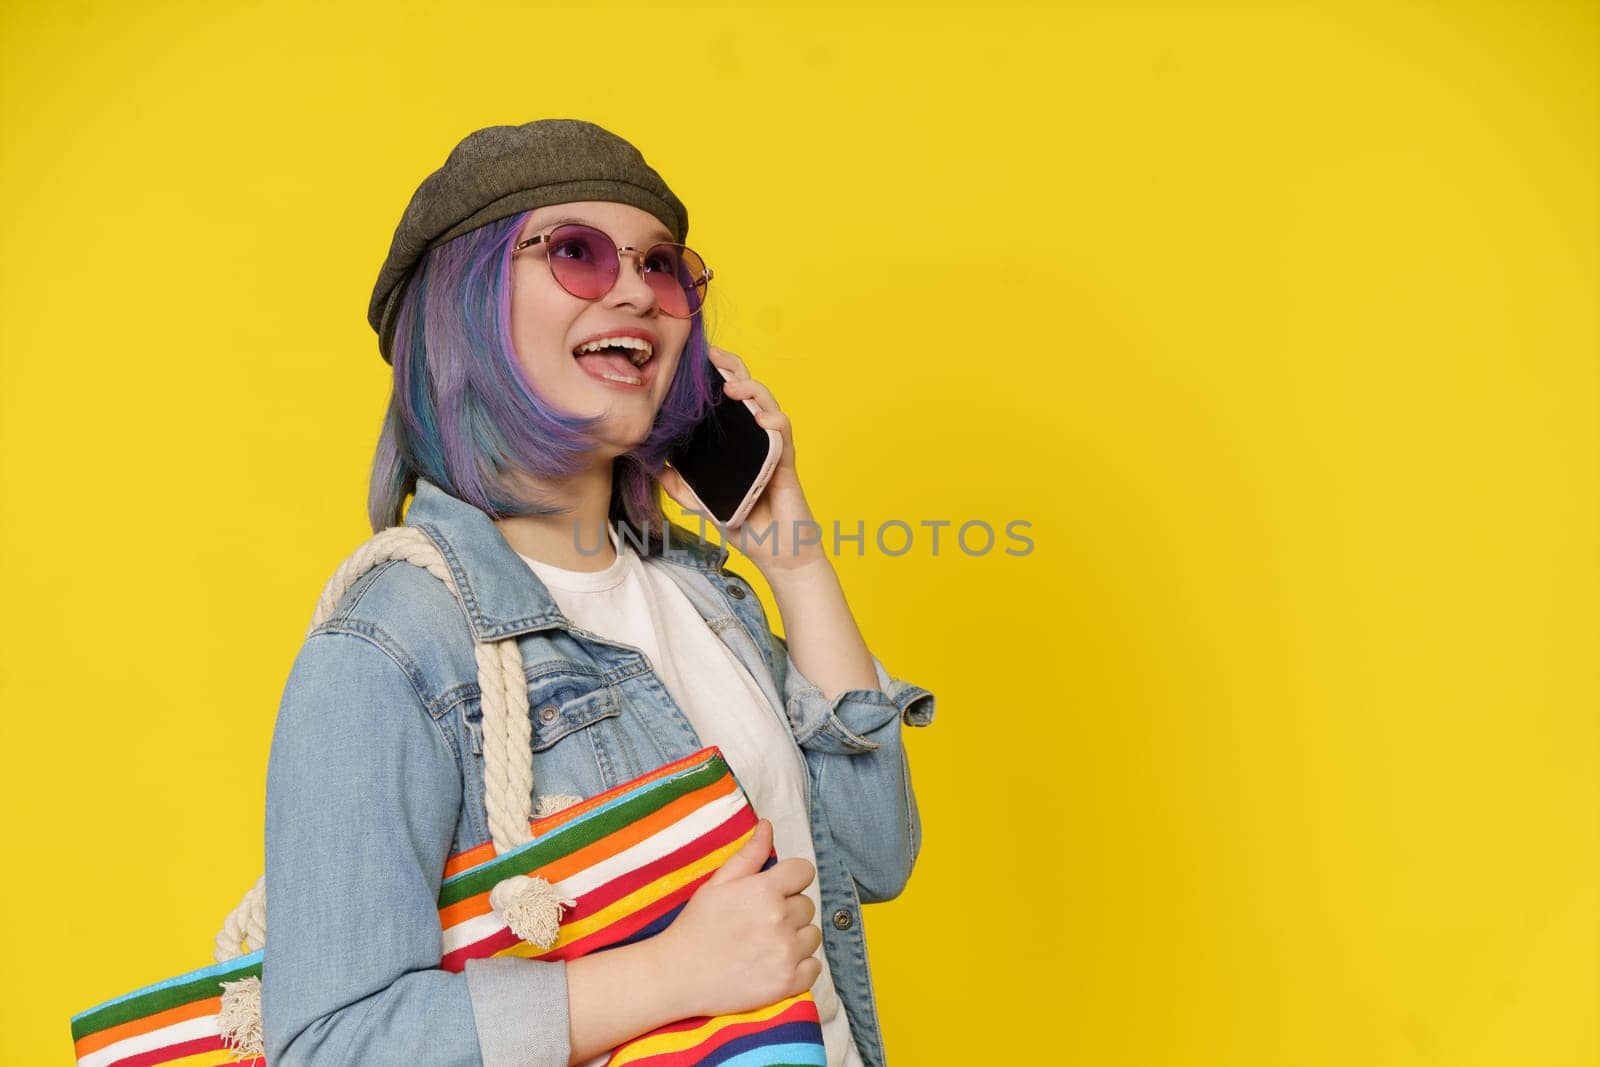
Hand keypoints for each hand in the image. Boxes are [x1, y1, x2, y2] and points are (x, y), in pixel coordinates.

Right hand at [654, 819, 822, 1018]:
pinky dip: (801, 966)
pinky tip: (776, 964)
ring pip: (812, 935)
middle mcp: (779, 919)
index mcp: (764, 890)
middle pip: (807, 905)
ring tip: (767, 944)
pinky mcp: (787, 982)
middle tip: (761, 922)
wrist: (677, 975)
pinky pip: (814, 968)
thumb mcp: (717, 883)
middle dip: (789, 910)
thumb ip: (748, 854)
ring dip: (796, 938)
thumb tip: (767, 825)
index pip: (804, 871)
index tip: (777, 891)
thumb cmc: (695, 926)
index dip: (791, 879)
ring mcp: (785, 953)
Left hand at [658, 346, 826, 572]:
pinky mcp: (786, 463)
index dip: (716, 378)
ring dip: (753, 391)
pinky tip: (762, 418)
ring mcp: (772, 448)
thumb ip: (681, 485)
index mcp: (737, 442)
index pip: (728, 402)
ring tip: (733, 386)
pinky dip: (775, 422)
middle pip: (749, 393)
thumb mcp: (704, 503)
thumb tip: (652, 466)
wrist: (776, 553)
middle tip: (714, 354)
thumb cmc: (746, 524)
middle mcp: (756, 438)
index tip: (696, 362)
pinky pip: (784, 436)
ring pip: (768, 406)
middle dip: (734, 368)